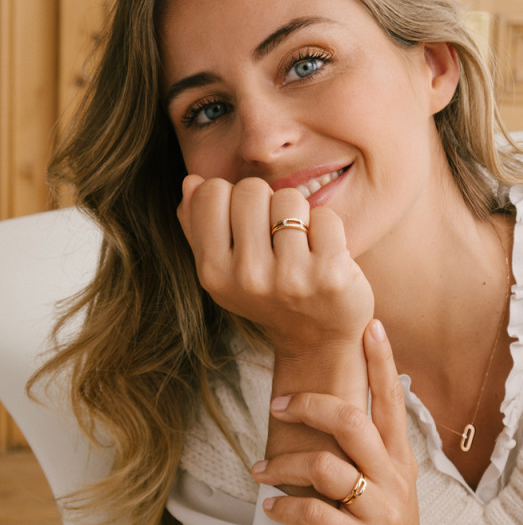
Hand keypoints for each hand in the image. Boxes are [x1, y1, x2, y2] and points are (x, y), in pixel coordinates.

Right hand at [177, 174, 374, 355]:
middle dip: (268, 204)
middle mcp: (248, 276)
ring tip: (301, 245)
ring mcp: (290, 276)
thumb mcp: (225, 272)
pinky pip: (325, 216)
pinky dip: (327, 228)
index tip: (248, 225)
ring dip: (299, 215)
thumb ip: (199, 227)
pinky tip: (325, 253)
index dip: (233, 199)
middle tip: (277, 236)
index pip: (211, 192)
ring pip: (289, 199)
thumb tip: (192, 181)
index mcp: (213, 273)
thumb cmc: (270, 297)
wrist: (318, 343)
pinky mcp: (330, 274)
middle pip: (251, 190)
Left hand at [252, 319, 441, 524]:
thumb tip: (341, 422)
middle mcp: (395, 478)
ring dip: (283, 463)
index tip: (370, 325)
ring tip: (259, 471)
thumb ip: (373, 457)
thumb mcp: (392, 493)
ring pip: (326, 465)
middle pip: (354, 419)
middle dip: (312, 403)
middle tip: (278, 402)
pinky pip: (315, 515)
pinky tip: (270, 509)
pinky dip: (286, 508)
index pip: (393, 400)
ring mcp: (381, 511)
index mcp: (401, 461)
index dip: (382, 361)